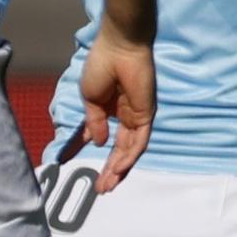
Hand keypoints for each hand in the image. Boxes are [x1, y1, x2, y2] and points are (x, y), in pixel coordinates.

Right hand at [77, 31, 154, 192]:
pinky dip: (129, 157)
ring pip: (130, 150)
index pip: (107, 139)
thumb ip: (95, 123)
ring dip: (119, 170)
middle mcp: (126, 115)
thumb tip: (97, 144)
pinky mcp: (146, 114)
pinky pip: (139, 141)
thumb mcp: (91, 99)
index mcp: (111, 110)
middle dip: (110, 170)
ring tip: (107, 186)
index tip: (90, 172)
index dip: (99, 157)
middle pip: (120, 150)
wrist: (119, 47)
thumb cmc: (102, 65)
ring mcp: (137, 116)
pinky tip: (118, 169)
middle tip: (101, 189)